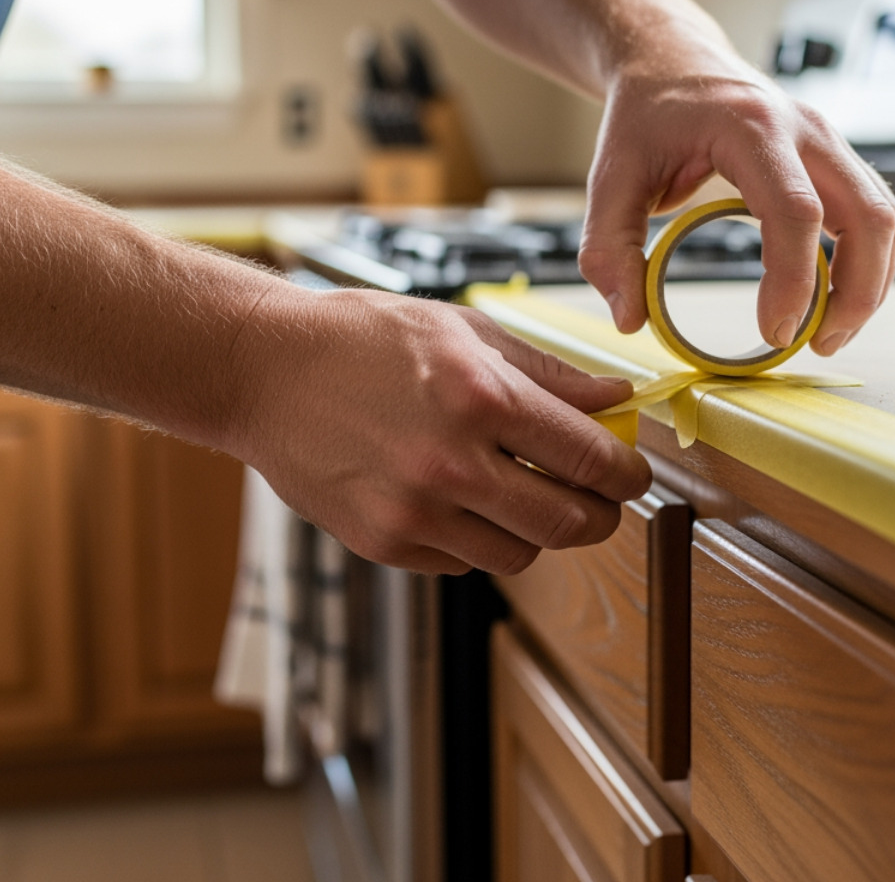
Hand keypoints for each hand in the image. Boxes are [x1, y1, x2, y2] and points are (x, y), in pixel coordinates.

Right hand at [227, 287, 651, 575]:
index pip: (591, 458)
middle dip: (601, 514)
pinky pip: (465, 562)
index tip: (633, 471)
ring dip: (537, 529)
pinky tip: (459, 498)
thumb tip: (614, 401)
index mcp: (481, 398)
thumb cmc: (361, 339)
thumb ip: (548, 374)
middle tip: (599, 498)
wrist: (262, 371)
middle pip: (570, 523)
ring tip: (520, 491)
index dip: (628, 472)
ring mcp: (415, 511)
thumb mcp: (464, 331)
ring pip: (521, 554)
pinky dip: (479, 538)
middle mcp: (452, 463)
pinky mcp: (384, 543)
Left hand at [579, 35, 894, 356]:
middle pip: (868, 215)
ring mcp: (830, 141)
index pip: (795, 211)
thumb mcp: (608, 178)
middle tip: (817, 344)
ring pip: (885, 217)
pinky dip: (869, 263)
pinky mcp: (837, 158)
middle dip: (856, 293)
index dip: (794, 281)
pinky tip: (833, 298)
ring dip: (870, 283)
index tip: (774, 333)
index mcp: (750, 127)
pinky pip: (875, 214)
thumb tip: (630, 318)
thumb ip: (609, 250)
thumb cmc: (646, 115)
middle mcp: (805, 129)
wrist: (673, 61)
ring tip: (827, 333)